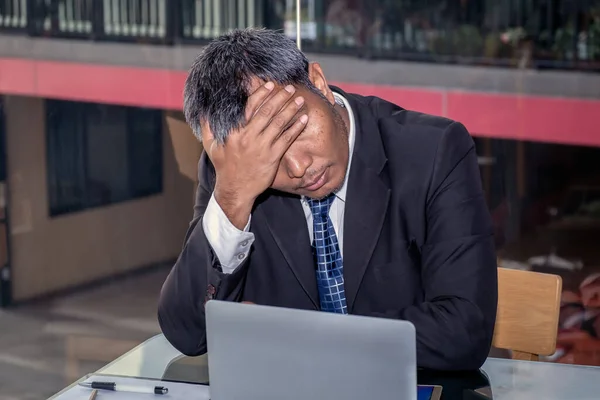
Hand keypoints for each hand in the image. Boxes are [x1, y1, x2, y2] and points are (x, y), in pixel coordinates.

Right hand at [205, 82, 307, 228]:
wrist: (235, 190)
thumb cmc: (224, 167)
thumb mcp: (211, 146)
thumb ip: (207, 127)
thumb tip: (202, 110)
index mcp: (234, 131)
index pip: (250, 106)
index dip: (261, 93)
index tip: (270, 84)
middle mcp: (249, 137)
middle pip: (268, 112)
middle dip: (281, 97)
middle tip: (290, 88)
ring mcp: (262, 147)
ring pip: (279, 123)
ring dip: (291, 110)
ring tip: (300, 100)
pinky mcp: (273, 157)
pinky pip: (287, 139)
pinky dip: (296, 128)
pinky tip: (303, 119)